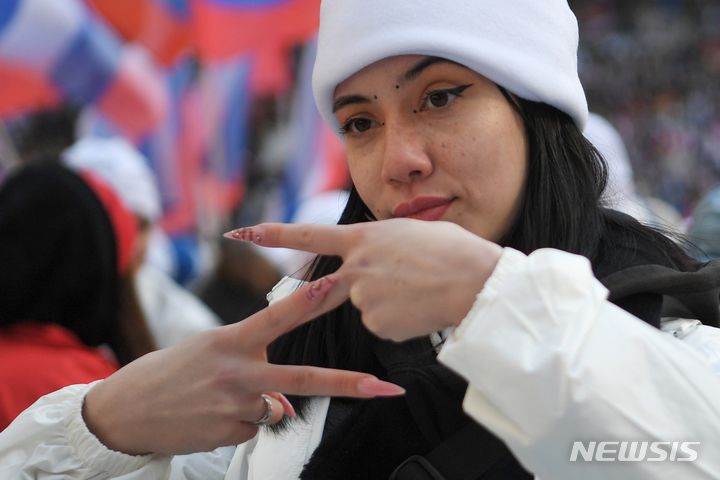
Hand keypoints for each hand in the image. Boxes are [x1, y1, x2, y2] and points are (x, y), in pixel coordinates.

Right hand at [83, 279, 403, 455]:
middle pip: (304, 378)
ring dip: (256, 405)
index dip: (313, 299)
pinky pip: (254, 427)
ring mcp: (236, 408)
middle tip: (385, 387)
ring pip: (274, 408)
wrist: (124, 412)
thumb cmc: (169, 372)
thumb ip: (251, 362)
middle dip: (348, 384)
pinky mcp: (231, 436)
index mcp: (231, 341)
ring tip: (215, 398)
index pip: (279, 315)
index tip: (341, 284)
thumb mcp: (208, 349)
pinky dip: (240, 422)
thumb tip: (286, 402)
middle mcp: (238, 374)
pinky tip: (209, 416)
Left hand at [226, 218, 501, 341]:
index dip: (271, 234)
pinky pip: (380, 324)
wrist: (477, 282)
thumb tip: (375, 257)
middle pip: (326, 287)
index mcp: (363, 238)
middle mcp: (356, 268)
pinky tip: (419, 309)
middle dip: (328, 293)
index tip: (240, 231)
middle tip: (363, 285)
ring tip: (420, 291)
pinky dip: (397, 320)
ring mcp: (364, 298)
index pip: (308, 236)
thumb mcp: (410, 231)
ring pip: (364, 307)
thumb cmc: (452, 250)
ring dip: (387, 303)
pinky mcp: (377, 325)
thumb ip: (381, 243)